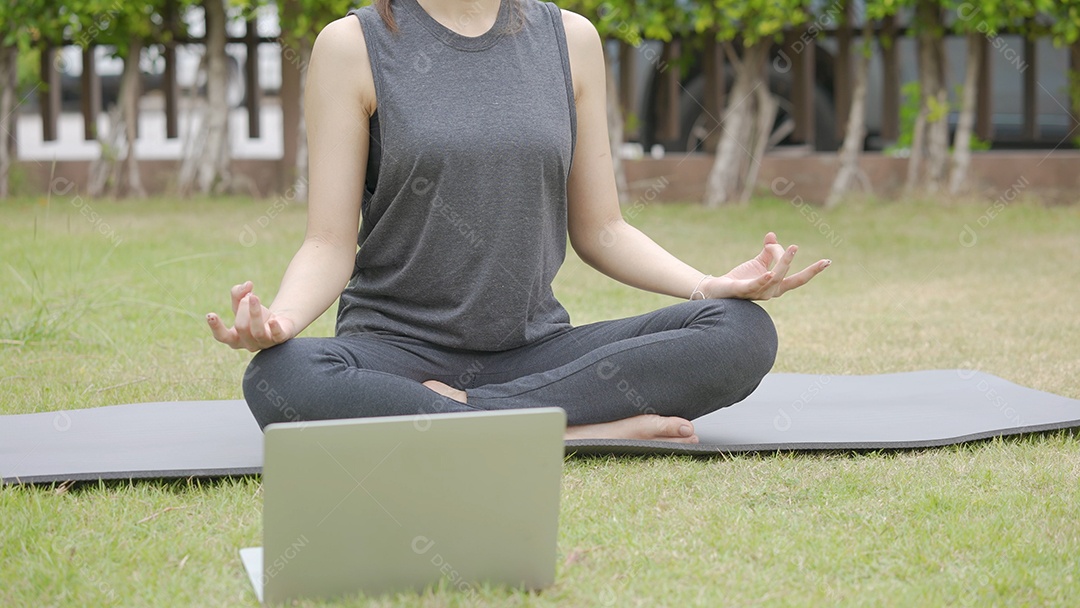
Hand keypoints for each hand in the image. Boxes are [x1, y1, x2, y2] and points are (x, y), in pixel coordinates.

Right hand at [206, 281, 295, 350]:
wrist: (280, 323)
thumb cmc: (256, 315)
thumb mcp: (243, 303)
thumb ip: (239, 293)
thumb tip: (247, 285)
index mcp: (235, 338)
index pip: (222, 336)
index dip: (216, 327)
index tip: (210, 314)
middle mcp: (248, 344)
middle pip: (240, 326)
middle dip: (243, 307)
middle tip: (250, 296)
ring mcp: (264, 343)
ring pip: (257, 331)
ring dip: (254, 312)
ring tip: (254, 296)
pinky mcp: (279, 339)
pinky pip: (277, 336)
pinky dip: (274, 328)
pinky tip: (273, 321)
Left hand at [703, 232, 829, 300]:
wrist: (718, 289)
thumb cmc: (740, 278)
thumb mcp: (758, 263)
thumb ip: (768, 251)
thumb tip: (772, 235)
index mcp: (776, 285)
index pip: (799, 279)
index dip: (813, 271)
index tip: (827, 261)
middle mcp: (770, 291)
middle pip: (787, 276)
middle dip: (799, 265)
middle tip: (807, 252)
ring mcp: (758, 293)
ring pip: (775, 277)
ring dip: (783, 262)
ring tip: (791, 248)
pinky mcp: (744, 291)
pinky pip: (756, 285)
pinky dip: (764, 280)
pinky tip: (769, 273)